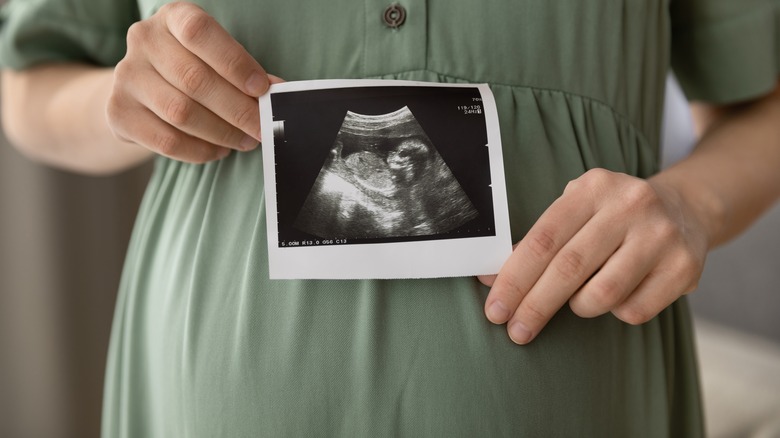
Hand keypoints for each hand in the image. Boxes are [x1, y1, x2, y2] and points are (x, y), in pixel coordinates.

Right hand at [106, 2, 282, 162]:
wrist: (141, 92)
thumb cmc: (191, 70)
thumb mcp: (215, 59)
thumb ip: (243, 72)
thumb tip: (276, 91)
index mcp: (172, 17)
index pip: (200, 32)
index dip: (234, 62)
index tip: (263, 88)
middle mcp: (143, 40)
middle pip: (194, 79)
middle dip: (238, 109)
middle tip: (262, 127)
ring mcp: (126, 75)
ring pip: (181, 113)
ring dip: (221, 133)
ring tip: (245, 141)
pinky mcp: (119, 112)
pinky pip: (166, 140)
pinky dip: (200, 150)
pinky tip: (219, 150)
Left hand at [479, 168, 708, 343]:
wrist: (686, 209)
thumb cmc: (613, 216)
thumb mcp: (578, 211)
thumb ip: (538, 242)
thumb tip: (490, 280)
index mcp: (593, 187)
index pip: (543, 239)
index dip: (514, 277)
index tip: (495, 307)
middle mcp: (630, 205)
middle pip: (569, 268)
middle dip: (535, 305)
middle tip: (515, 330)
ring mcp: (661, 236)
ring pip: (603, 294)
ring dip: (579, 306)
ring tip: (578, 300)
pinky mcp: (684, 267)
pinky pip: (634, 310)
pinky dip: (615, 312)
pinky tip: (618, 295)